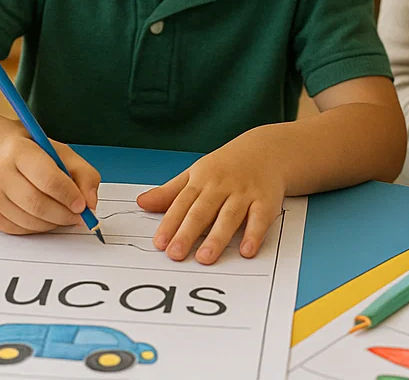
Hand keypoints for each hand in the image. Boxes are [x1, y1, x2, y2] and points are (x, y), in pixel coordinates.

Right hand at [0, 131, 99, 235]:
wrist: (0, 157)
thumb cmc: (36, 155)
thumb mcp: (64, 154)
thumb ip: (85, 175)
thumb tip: (91, 204)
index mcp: (19, 150)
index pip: (47, 178)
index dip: (68, 195)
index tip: (82, 205)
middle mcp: (0, 171)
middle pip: (37, 204)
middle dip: (64, 214)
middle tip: (78, 216)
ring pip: (30, 221)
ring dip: (54, 223)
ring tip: (63, 214)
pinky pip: (21, 230)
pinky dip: (40, 228)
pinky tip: (46, 215)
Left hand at [137, 129, 285, 264]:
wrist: (266, 150)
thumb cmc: (226, 166)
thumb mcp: (195, 173)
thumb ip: (169, 192)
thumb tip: (142, 203)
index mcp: (201, 180)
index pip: (182, 203)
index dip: (170, 223)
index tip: (160, 243)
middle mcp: (221, 186)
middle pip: (202, 211)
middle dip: (188, 233)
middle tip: (176, 254)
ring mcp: (244, 193)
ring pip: (229, 216)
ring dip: (217, 237)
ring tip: (205, 258)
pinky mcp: (266, 201)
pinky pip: (260, 218)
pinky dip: (254, 234)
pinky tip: (246, 250)